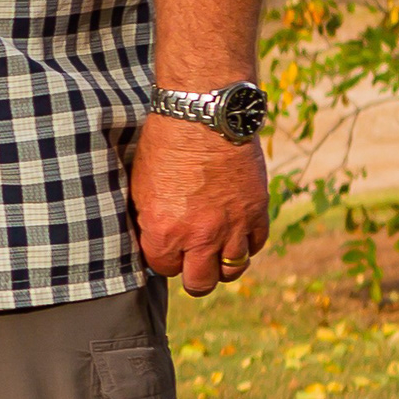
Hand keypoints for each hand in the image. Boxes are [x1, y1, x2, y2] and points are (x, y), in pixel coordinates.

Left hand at [131, 115, 271, 294]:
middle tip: (190, 262)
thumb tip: (153, 242)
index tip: (165, 247)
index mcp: (164, 233)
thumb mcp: (141, 187)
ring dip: (222, 264)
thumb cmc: (164, 145)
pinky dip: (246, 243)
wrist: (203, 115)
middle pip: (200, 283)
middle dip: (193, 275)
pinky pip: (255, 244)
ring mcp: (233, 226)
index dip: (163, 258)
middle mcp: (200, 237)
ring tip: (215, 251)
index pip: (163, 269)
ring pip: (232, 270)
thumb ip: (150, 222)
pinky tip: (235, 232)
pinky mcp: (257, 210)